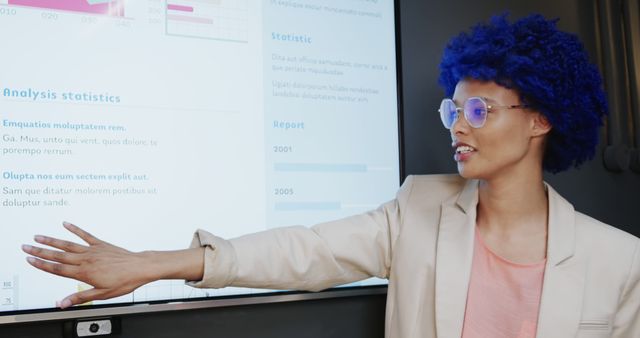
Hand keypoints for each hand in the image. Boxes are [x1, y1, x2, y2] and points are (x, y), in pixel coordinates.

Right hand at [22, 222, 153, 308]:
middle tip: (26, 247)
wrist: (141, 267)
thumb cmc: (124, 281)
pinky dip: (75, 229)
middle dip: (40, 251)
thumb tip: (62, 303)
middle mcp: (86, 260)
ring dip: (52, 240)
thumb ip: (80, 297)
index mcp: (84, 273)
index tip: (30, 260)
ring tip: (38, 236)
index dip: (42, 265)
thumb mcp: (102, 294)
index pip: (58, 269)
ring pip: (68, 245)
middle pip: (58, 256)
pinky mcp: (101, 244)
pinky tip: (66, 224)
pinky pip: (86, 235)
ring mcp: (93, 251)